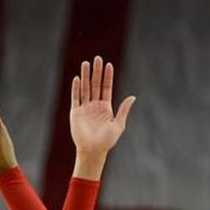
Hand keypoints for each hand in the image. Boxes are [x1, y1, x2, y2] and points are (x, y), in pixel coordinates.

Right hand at [69, 56, 136, 177]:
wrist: (93, 151)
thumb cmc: (107, 141)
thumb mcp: (118, 124)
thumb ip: (124, 110)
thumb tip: (133, 97)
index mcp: (105, 107)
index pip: (106, 87)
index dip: (108, 76)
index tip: (109, 64)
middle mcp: (95, 105)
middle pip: (96, 84)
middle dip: (97, 71)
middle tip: (97, 58)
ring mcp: (85, 108)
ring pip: (85, 88)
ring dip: (85, 76)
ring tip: (86, 63)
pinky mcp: (76, 112)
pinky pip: (76, 98)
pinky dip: (76, 88)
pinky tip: (77, 78)